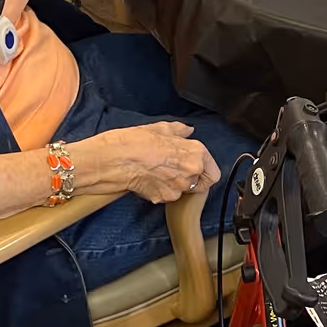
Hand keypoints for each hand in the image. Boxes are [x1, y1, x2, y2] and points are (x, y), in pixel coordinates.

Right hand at [79, 121, 221, 203]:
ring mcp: (177, 188)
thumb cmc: (134, 142)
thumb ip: (179, 131)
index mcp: (195, 153)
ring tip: (158, 171)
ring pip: (183, 190)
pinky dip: (161, 190)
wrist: (113, 160)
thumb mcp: (160, 128)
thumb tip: (187, 130)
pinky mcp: (162, 198)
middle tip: (176, 169)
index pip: (214, 173)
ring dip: (175, 183)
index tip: (197, 167)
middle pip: (201, 184)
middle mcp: (190, 173)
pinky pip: (167, 196)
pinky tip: (149, 178)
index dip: (206, 170)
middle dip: (191, 178)